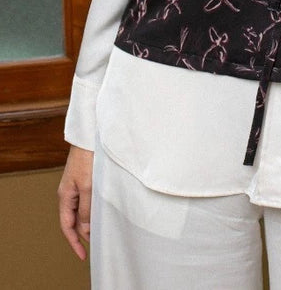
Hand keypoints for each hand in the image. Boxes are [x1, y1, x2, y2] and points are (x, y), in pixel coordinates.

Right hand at [58, 145, 93, 259]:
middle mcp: (69, 192)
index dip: (74, 242)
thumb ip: (87, 208)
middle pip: (74, 220)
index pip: (67, 226)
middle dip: (83, 233)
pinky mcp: (85, 179)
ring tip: (102, 231)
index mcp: (65, 196)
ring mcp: (76, 185)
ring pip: (81, 210)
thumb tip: (86, 229)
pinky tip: (103, 211)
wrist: (90, 136)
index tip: (83, 255)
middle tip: (97, 244)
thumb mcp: (88, 186)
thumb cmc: (88, 158)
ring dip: (90, 221)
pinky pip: (87, 200)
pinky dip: (93, 209)